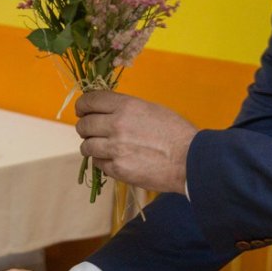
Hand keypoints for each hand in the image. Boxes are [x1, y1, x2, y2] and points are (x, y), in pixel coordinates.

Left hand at [75, 90, 196, 194]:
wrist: (189, 159)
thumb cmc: (176, 132)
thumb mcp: (151, 109)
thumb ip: (126, 109)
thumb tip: (107, 111)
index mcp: (126, 106)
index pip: (90, 101)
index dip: (82, 105)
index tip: (82, 110)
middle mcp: (116, 125)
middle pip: (84, 125)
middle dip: (85, 128)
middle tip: (91, 132)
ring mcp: (115, 148)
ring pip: (86, 146)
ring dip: (91, 146)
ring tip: (101, 148)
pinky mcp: (118, 169)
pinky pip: (98, 164)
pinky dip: (102, 162)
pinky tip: (113, 160)